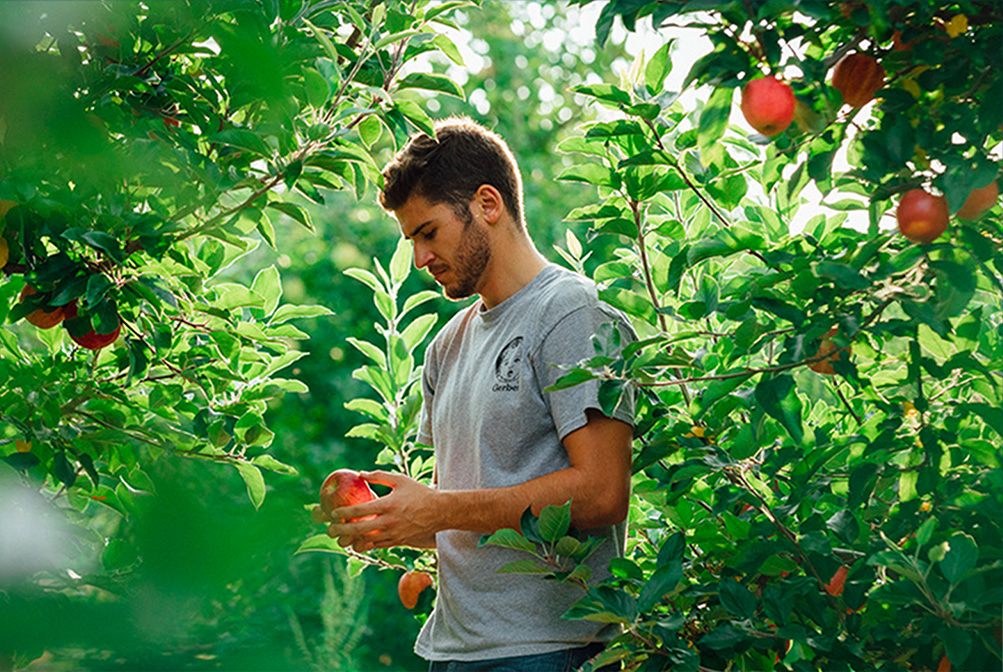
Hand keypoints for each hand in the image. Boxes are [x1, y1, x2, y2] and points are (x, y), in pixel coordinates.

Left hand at [323, 471, 438, 550]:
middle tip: (330, 530)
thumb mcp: (401, 480)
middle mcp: (389, 521)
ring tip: (340, 539)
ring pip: (367, 540)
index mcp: (388, 504)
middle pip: (359, 528)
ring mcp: (393, 533)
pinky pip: (378, 545)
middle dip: (341, 530)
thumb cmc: (420, 493)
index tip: (333, 513)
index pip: (360, 510)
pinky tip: (359, 542)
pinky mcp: (398, 541)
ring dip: (352, 540)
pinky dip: (367, 544)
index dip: (344, 513)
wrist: (440, 512)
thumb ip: (380, 477)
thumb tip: (361, 474)